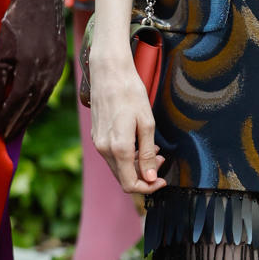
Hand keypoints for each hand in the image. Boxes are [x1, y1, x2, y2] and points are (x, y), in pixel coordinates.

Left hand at [0, 0, 67, 140]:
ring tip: (17, 127)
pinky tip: (29, 108)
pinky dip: (38, 102)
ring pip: (42, 99)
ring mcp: (57, 67)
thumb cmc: (14, 20)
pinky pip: (48, 88)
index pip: (17, 101)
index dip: (7, 118)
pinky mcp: (61, 62)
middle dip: (19, 122)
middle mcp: (47, 70)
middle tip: (7, 137)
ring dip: (29, 115)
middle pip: (32, 105)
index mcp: (30, 66)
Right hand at [88, 45, 166, 195]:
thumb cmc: (130, 93)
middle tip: (160, 159)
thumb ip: (147, 153)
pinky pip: (112, 155)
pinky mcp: (96, 135)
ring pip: (118, 167)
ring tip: (153, 148)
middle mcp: (104, 149)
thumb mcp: (146, 123)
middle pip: (123, 177)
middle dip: (144, 175)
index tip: (161, 179)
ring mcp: (98, 142)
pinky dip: (127, 155)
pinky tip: (138, 141)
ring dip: (136, 164)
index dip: (148, 187)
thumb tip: (149, 177)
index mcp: (118, 148)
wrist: (109, 73)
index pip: (130, 183)